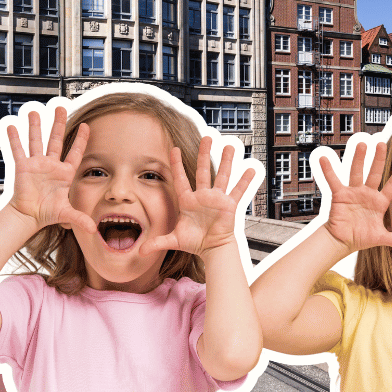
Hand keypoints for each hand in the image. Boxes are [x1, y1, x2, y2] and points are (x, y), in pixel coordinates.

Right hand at [5, 107, 92, 232]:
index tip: (87, 126)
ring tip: (35, 111)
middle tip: (61, 108)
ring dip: (36, 126)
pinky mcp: (22, 167)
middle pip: (56, 140)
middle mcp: (51, 165)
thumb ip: (80, 219)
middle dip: (59, 124)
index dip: (81, 139)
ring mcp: (36, 164)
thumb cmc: (46, 213)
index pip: (75, 152)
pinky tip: (12, 126)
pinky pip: (18, 150)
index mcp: (65, 173)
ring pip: (37, 140)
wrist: (28, 216)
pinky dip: (15, 138)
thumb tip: (93, 229)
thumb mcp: (66, 214)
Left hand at [140, 139, 255, 257]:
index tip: (174, 149)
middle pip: (203, 170)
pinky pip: (238, 191)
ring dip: (226, 161)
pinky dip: (245, 181)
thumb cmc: (194, 242)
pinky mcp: (229, 205)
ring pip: (222, 176)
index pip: (180, 179)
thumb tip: (140, 252)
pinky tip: (251, 169)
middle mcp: (203, 196)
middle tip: (207, 138)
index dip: (176, 164)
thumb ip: (157, 242)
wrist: (212, 248)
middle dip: (205, 154)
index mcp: (188, 201)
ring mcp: (217, 199)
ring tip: (230, 147)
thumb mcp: (174, 240)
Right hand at [320, 143, 391, 256]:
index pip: (391, 186)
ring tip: (361, 144)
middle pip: (375, 173)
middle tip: (381, 144)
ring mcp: (354, 192)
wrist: (343, 241)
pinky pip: (334, 181)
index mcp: (380, 202)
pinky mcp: (340, 195)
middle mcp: (368, 194)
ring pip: (357, 172)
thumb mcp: (381, 238)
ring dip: (358, 159)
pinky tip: (324, 158)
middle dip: (378, 159)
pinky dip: (329, 170)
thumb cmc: (361, 237)